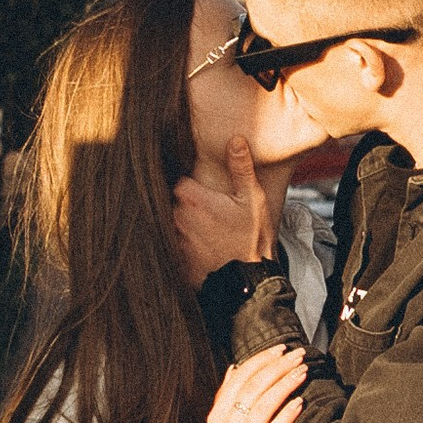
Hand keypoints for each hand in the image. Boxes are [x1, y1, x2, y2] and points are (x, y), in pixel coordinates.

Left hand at [172, 131, 278, 288]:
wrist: (245, 282)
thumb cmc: (250, 239)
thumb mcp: (251, 200)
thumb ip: (241, 168)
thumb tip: (235, 140)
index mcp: (192, 198)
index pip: (179, 180)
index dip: (190, 183)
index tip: (202, 188)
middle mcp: (176, 217)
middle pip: (173, 201)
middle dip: (187, 204)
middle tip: (207, 210)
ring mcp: (173, 238)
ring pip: (171, 222)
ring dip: (183, 223)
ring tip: (204, 229)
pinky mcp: (174, 257)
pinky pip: (172, 243)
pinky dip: (182, 242)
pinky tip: (199, 246)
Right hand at [204, 344, 306, 422]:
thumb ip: (225, 399)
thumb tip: (233, 368)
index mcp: (216, 417)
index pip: (238, 378)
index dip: (261, 360)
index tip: (280, 349)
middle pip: (253, 387)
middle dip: (278, 366)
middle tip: (298, 354)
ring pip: (264, 404)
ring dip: (286, 384)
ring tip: (303, 371)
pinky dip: (287, 414)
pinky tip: (300, 402)